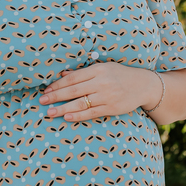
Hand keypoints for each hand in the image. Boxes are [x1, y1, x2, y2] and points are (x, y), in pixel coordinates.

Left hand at [39, 62, 161, 122]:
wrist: (144, 85)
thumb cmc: (120, 75)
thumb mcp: (103, 68)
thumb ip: (83, 73)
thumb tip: (62, 75)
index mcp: (98, 69)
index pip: (73, 78)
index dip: (58, 84)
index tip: (46, 89)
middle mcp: (102, 82)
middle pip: (74, 90)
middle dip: (56, 96)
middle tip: (41, 101)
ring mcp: (107, 96)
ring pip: (80, 103)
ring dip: (63, 108)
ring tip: (49, 112)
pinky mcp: (112, 108)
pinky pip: (92, 113)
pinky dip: (78, 116)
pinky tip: (67, 117)